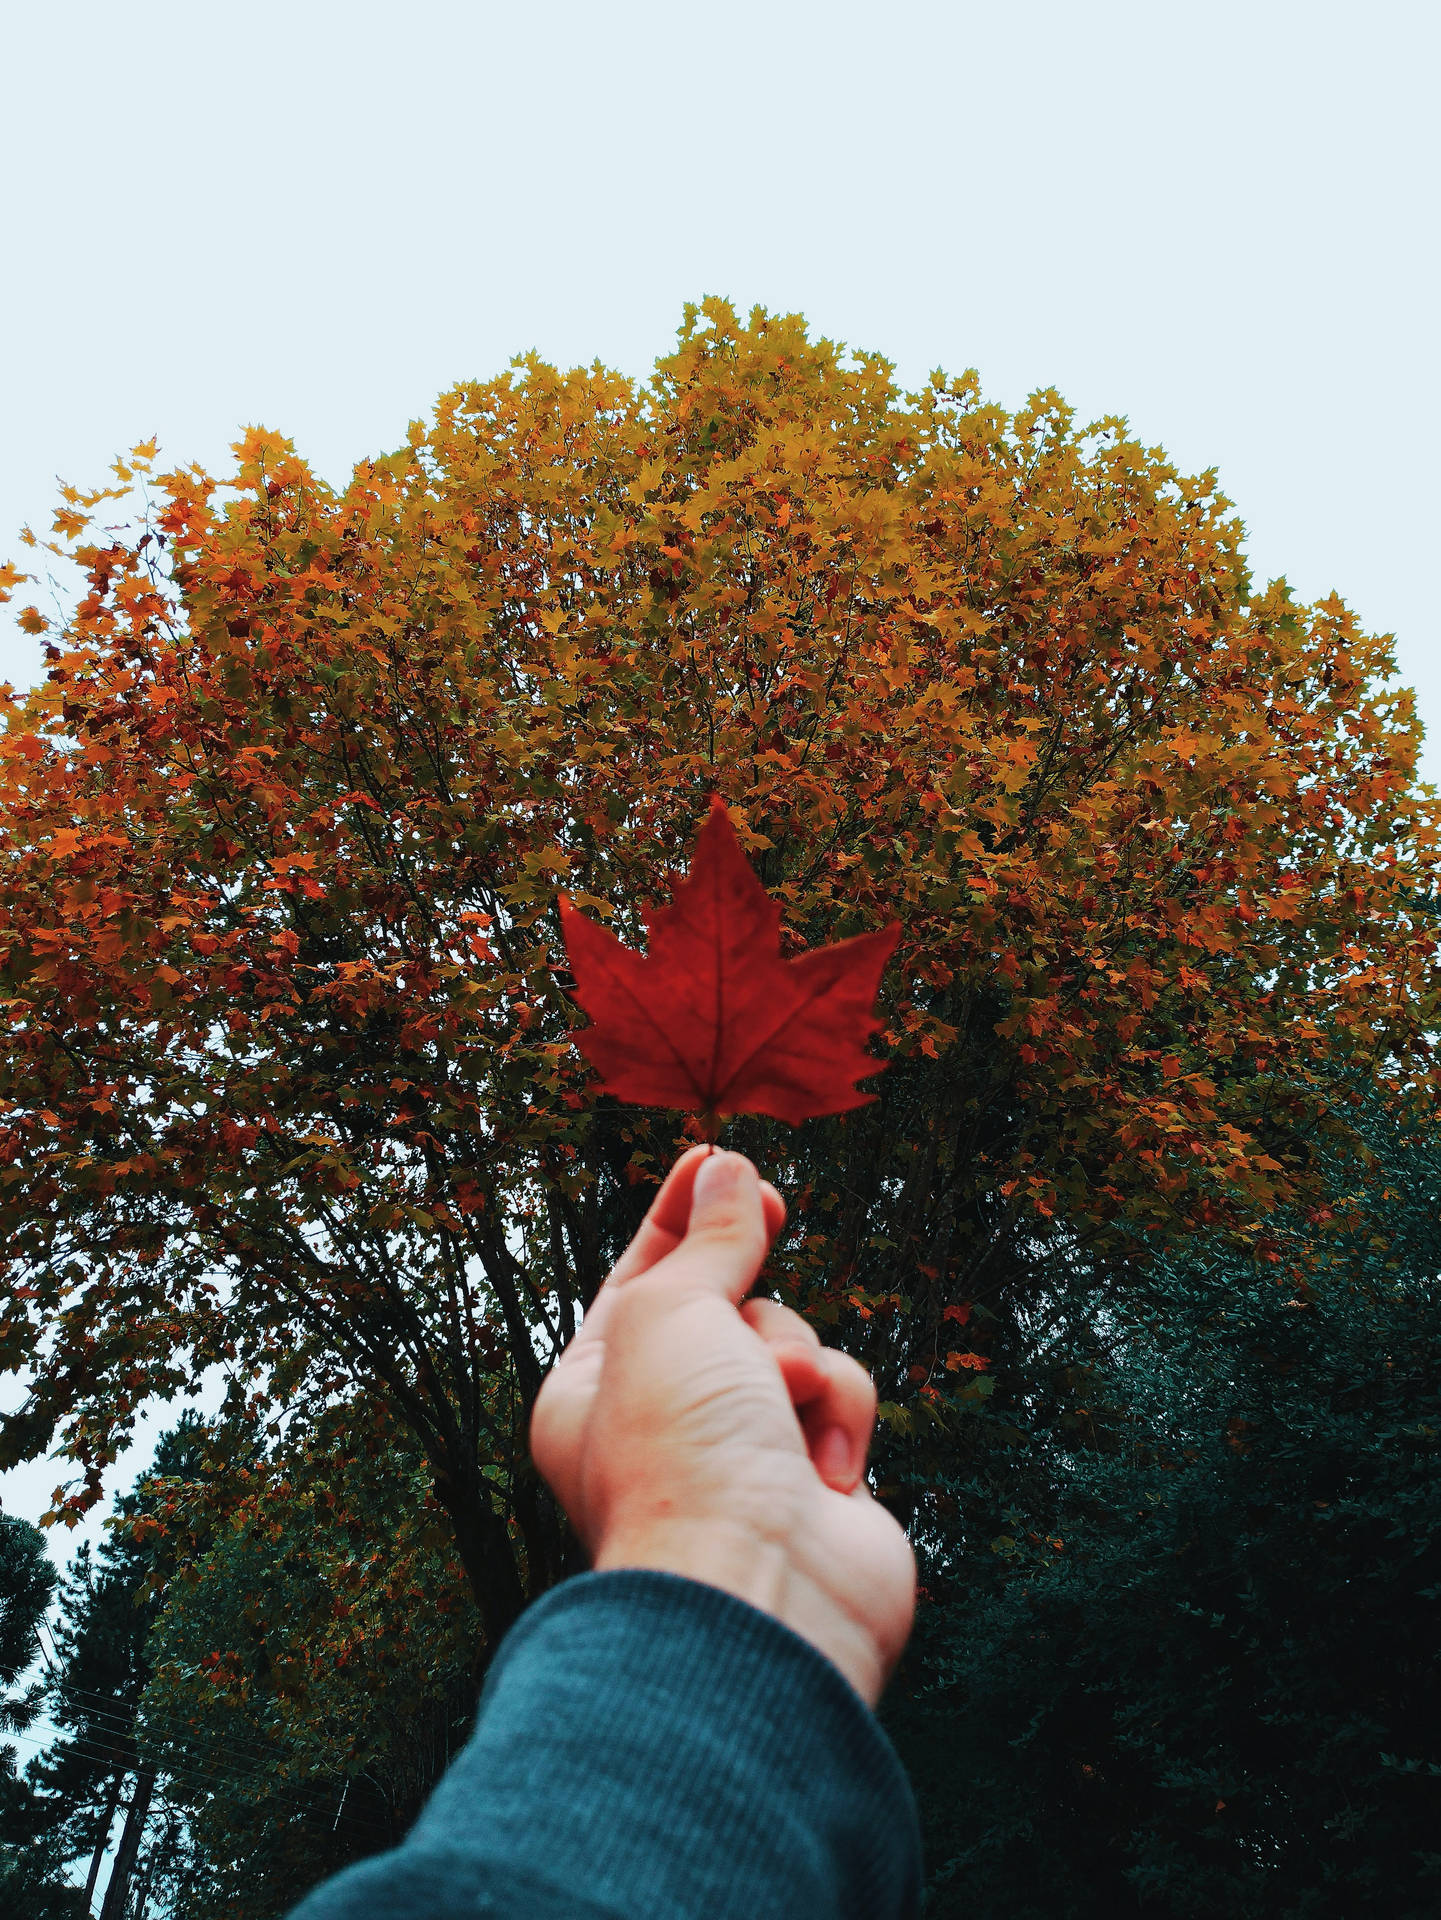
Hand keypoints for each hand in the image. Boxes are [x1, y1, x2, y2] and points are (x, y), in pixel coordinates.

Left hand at [529, 1146, 916, 1706]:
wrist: (758, 1589)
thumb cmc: (681, 1456)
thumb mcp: (673, 1313)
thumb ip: (708, 1241)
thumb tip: (726, 1169)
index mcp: (593, 1390)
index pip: (639, 1277)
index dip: (676, 1213)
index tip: (714, 1154)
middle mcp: (664, 1422)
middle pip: (726, 1303)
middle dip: (746, 1278)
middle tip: (768, 1203)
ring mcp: (743, 1454)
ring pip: (794, 1342)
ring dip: (795, 1357)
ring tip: (779, 1404)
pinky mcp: (816, 1480)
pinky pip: (841, 1397)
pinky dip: (839, 1413)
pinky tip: (823, 1469)